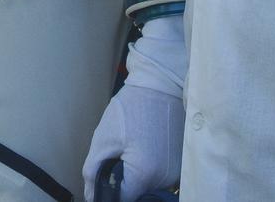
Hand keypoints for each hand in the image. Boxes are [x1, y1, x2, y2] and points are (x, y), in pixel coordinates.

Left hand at [82, 85, 183, 201]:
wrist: (161, 83)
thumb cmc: (131, 107)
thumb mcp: (104, 138)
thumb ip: (93, 172)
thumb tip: (91, 195)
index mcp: (144, 174)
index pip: (122, 199)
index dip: (110, 190)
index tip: (106, 174)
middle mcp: (165, 178)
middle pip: (138, 193)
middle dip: (125, 181)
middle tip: (120, 156)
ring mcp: (177, 171)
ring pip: (150, 186)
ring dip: (140, 175)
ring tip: (135, 148)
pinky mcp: (182, 162)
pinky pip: (162, 175)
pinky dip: (152, 168)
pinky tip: (148, 147)